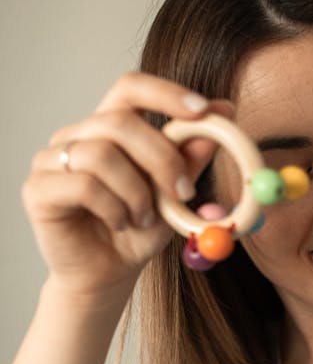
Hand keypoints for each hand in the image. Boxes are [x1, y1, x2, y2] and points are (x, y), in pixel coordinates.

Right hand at [22, 73, 231, 299]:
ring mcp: (52, 159)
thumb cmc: (138, 231)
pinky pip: (84, 185)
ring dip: (136, 192)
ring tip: (144, 219)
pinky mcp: (37, 189)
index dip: (165, 93)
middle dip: (162, 157)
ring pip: (102, 154)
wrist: (107, 276)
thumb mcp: (174, 194)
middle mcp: (77, 135)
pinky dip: (113, 208)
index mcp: (109, 127)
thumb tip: (223, 111)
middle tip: (184, 193)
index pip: (131, 87)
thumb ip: (192, 156)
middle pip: (120, 120)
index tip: (203, 111)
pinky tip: (120, 225)